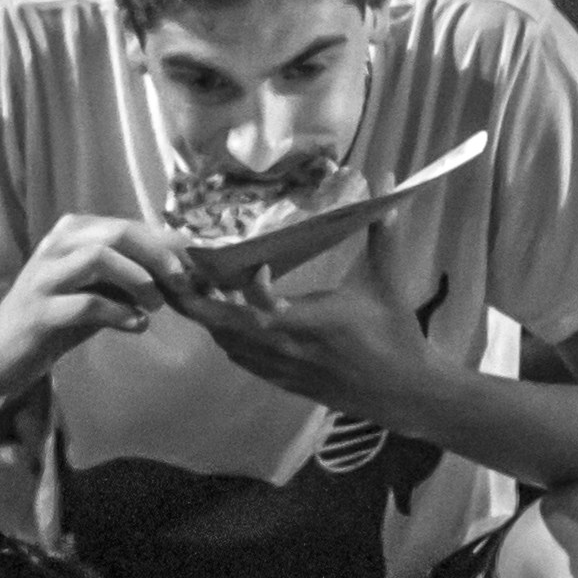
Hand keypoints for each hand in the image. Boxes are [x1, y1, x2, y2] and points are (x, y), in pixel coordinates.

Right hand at [0, 211, 195, 382]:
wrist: (0, 352)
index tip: (194, 267)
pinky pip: (87, 304)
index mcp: (73, 232)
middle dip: (158, 256)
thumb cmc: (56, 317)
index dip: (166, 245)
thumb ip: (130, 277)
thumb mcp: (97, 290)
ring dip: (138, 281)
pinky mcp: (39, 312)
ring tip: (154, 305)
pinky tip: (136, 325)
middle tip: (181, 282)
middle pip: (117, 234)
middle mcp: (56, 245)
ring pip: (99, 258)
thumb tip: (182, 272)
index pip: (129, 225)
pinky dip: (119, 313)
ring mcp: (44, 277)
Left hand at [170, 258, 434, 416]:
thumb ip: (384, 234)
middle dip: (193, 302)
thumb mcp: (390, 282)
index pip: (263, 309)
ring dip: (209, 317)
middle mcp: (290, 348)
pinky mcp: (284, 382)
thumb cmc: (396, 334)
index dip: (248, 288)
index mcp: (314, 323)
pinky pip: (242, 359)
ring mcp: (283, 369)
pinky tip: (224, 315)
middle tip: (171, 274)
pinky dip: (226, 336)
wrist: (405, 393)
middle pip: (226, 329)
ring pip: (228, 345)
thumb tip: (388, 183)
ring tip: (195, 287)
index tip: (254, 262)